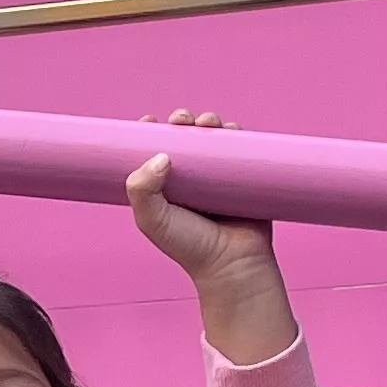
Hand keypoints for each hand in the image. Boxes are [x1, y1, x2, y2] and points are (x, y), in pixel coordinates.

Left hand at [130, 114, 301, 363]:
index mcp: (164, 187)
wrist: (234, 265)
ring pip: (212, 138)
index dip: (150, 132)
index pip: (153, 150)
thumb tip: (161, 154)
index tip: (149, 122)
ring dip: (209, 122)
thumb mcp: (153, 220)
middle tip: (182, 120)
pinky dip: (235, 133)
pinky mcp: (243, 178)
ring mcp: (217, 178)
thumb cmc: (190, 248)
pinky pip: (241, 148)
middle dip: (182, 121)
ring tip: (208, 123)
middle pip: (184, 137)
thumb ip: (142, 190)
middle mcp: (190, 179)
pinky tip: (230, 128)